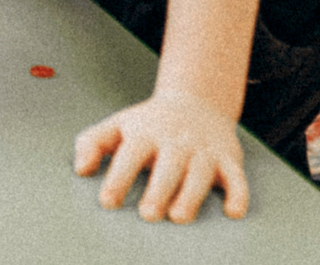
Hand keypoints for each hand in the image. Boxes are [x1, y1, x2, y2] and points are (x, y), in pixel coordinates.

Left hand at [75, 91, 251, 221]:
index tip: (107, 201)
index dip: (118, 178)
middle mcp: (176, 141)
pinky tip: (233, 212)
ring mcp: (204, 149)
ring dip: (191, 195)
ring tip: (179, 217)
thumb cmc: (149, 123)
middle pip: (168, 166)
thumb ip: (92, 143)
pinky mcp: (228, 158)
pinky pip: (237, 177)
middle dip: (158, 190)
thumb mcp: (118, 125)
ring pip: (200, 173)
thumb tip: (80, 169)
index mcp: (146, 133)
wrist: (197, 101)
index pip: (130, 155)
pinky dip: (238, 194)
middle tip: (148, 214)